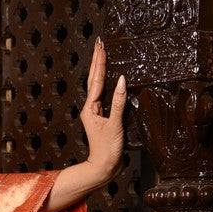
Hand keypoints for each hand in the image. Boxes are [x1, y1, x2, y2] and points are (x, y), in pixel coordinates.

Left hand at [41, 41, 127, 211]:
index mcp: (90, 108)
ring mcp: (97, 112)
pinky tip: (112, 78)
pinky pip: (106, 95)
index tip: (101, 46)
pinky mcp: (104, 117)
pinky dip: (108, 83)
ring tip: (103, 54)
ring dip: (101, 69)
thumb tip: (122, 81)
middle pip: (94, 79)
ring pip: (99, 86)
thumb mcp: (114, 125)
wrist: (104, 168)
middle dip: (97, 61)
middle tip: (99, 43)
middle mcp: (91, 108)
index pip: (96, 80)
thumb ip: (118, 102)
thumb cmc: (107, 150)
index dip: (99, 62)